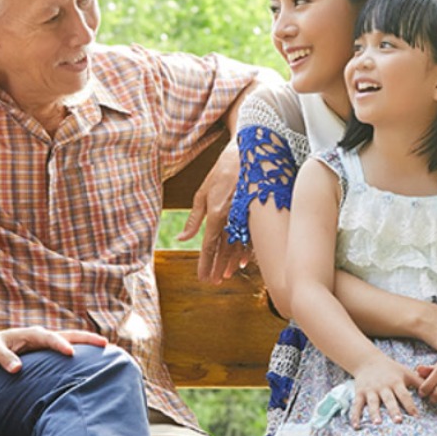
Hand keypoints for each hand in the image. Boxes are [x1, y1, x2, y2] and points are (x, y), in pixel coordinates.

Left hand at [0, 327, 110, 372]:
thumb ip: (4, 358)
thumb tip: (17, 369)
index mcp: (31, 333)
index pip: (49, 337)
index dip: (60, 344)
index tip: (71, 353)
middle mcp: (43, 335)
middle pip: (69, 334)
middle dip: (86, 338)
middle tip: (104, 344)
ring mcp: (48, 342)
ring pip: (73, 340)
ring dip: (89, 343)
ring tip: (108, 349)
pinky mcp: (50, 350)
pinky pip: (69, 348)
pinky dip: (83, 352)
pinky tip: (95, 360)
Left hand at [178, 142, 249, 284]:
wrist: (248, 153)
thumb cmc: (221, 171)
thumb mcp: (202, 192)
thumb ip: (194, 219)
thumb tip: (181, 238)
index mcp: (216, 213)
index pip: (209, 245)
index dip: (205, 263)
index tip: (201, 277)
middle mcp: (231, 218)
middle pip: (223, 250)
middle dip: (217, 267)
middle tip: (212, 282)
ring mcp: (245, 216)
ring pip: (238, 246)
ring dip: (230, 262)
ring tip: (224, 276)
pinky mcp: (255, 213)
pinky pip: (250, 237)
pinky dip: (246, 251)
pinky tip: (242, 262)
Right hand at [350, 357, 419, 427]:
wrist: (368, 360)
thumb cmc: (391, 369)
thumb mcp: (406, 372)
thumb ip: (420, 382)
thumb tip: (436, 392)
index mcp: (396, 382)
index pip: (404, 394)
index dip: (410, 405)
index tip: (416, 416)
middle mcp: (383, 386)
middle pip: (389, 399)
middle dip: (393, 410)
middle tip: (398, 421)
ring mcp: (370, 390)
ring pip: (372, 402)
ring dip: (374, 413)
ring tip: (377, 423)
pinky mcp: (359, 393)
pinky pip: (357, 405)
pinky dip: (355, 415)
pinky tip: (356, 426)